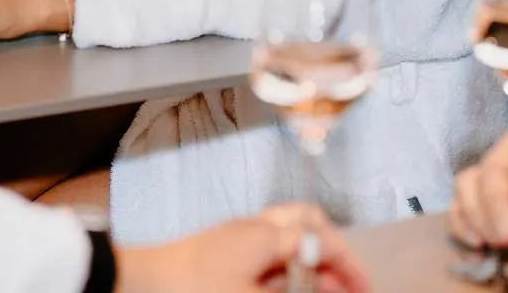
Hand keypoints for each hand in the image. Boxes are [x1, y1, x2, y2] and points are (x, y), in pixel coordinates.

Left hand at [116, 203, 368, 292]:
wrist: (141, 284)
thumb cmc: (195, 288)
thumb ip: (295, 291)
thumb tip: (324, 288)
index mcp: (264, 235)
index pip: (319, 238)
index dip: (347, 263)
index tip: (365, 287)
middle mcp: (253, 228)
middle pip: (303, 221)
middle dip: (330, 249)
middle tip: (344, 284)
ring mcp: (235, 238)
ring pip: (284, 235)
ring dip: (306, 259)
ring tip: (319, 290)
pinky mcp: (222, 252)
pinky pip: (264, 251)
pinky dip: (283, 267)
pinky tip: (285, 287)